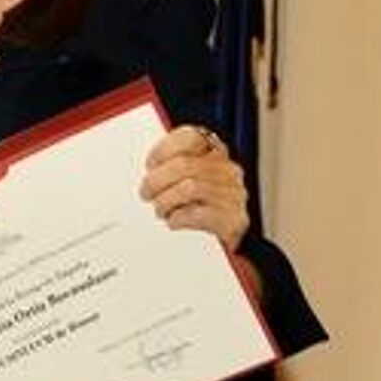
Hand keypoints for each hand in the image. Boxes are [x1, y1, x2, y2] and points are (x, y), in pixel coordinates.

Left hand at [138, 125, 249, 253]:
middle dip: (157, 180)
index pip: (192, 136)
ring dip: (166, 201)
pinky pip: (199, 214)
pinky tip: (174, 221)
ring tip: (160, 210)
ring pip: (189, 188)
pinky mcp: (234, 220)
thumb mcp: (188, 180)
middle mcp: (228, 170)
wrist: (222, 244)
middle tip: (146, 193)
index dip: (165, 148)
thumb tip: (148, 169)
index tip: (150, 164)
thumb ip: (173, 167)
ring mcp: (234, 195)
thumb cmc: (199, 207)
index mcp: (216, 154)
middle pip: (184, 165)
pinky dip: (179, 218)